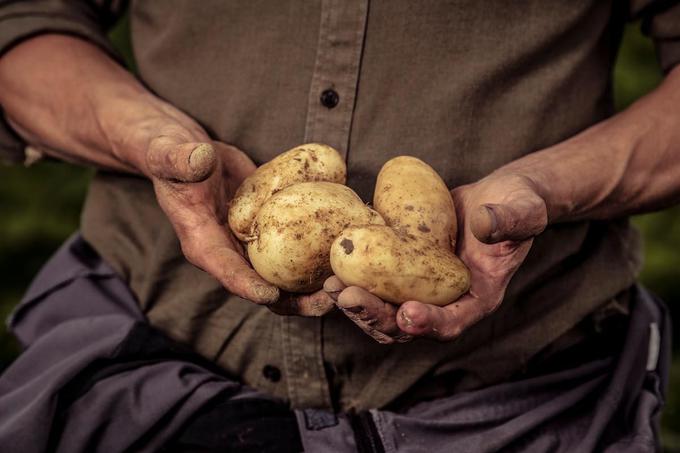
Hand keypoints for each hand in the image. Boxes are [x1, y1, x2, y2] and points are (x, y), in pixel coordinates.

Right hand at [146, 124, 333, 315]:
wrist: (189, 153)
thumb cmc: (172, 156)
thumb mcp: (170, 155)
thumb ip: (179, 160)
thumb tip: (199, 158)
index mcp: (204, 245)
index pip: (227, 272)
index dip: (249, 286)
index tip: (273, 294)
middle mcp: (230, 253)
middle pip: (265, 289)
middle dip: (296, 300)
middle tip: (328, 298)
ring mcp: (251, 246)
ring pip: (285, 276)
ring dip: (314, 286)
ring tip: (345, 283)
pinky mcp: (269, 232)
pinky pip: (293, 250)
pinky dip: (317, 256)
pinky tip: (344, 250)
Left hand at [324, 174, 546, 342]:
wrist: (496, 196)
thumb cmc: (517, 205)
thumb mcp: (523, 211)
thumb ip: (510, 221)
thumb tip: (486, 224)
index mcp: (478, 297)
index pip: (452, 323)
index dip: (428, 324)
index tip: (407, 313)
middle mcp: (446, 300)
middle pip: (407, 325)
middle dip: (376, 316)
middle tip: (349, 297)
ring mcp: (422, 288)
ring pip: (384, 310)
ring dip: (356, 304)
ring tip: (331, 286)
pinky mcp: (403, 271)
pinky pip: (376, 283)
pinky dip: (353, 280)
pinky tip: (330, 268)